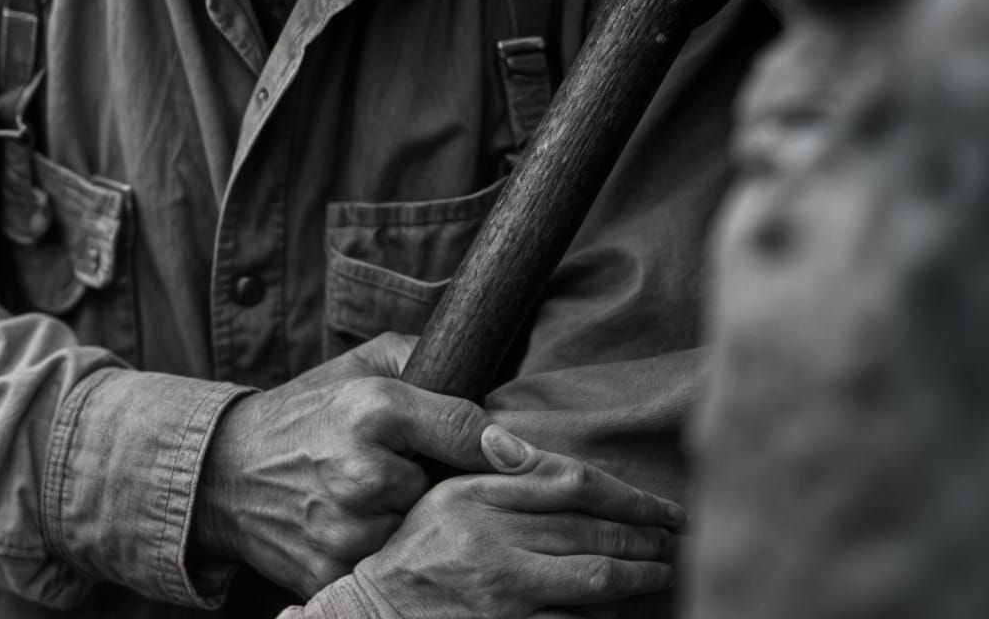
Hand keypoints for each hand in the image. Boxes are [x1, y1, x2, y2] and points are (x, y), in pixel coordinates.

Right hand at [192, 333, 488, 595]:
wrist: (229, 471)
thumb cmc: (307, 414)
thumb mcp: (359, 368)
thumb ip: (421, 360)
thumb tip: (489, 389)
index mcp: (372, 409)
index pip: (465, 429)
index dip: (499, 446)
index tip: (521, 458)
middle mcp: (361, 470)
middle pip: (449, 492)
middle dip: (443, 487)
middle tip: (420, 477)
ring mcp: (347, 529)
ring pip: (422, 536)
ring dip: (416, 525)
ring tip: (386, 504)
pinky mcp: (333, 574)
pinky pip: (390, 573)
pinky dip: (388, 559)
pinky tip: (364, 532)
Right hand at [351, 423, 683, 618]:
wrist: (375, 614)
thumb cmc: (414, 550)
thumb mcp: (447, 497)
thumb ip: (495, 472)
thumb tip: (535, 450)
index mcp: (480, 499)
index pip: (572, 486)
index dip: (629, 495)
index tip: (663, 505)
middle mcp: (495, 547)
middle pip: (594, 537)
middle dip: (645, 539)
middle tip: (676, 538)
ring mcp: (505, 600)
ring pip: (594, 587)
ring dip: (637, 580)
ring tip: (660, 570)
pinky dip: (603, 618)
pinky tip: (620, 610)